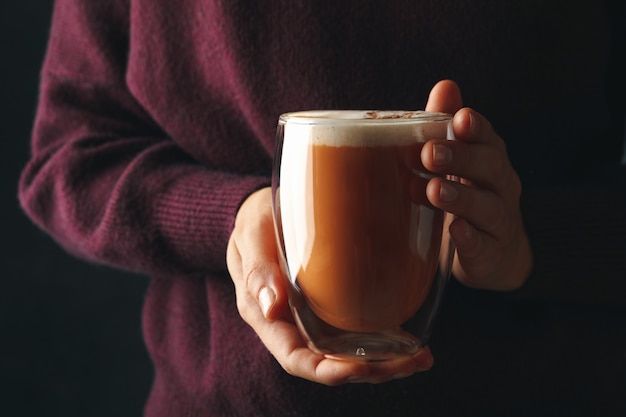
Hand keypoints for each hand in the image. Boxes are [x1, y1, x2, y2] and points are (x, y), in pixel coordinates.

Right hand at [226, 187, 433, 384]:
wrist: (267, 210)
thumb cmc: (255, 223)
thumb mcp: (251, 237)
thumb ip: (257, 270)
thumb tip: (270, 307)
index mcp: (268, 317)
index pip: (295, 358)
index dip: (326, 370)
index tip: (358, 370)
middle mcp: (294, 325)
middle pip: (329, 362)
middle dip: (369, 371)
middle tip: (408, 364)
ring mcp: (316, 317)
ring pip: (349, 352)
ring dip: (384, 361)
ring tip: (420, 358)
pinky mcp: (334, 303)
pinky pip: (359, 328)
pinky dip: (387, 339)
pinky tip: (414, 341)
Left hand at [422, 80, 532, 290]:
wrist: (495, 255)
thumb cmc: (468, 197)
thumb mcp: (458, 162)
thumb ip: (448, 126)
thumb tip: (445, 86)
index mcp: (490, 159)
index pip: (488, 138)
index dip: (476, 128)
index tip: (459, 118)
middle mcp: (501, 186)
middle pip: (490, 167)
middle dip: (461, 157)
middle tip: (430, 153)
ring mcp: (499, 221)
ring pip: (487, 206)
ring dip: (460, 197)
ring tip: (433, 190)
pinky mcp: (489, 254)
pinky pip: (483, 245)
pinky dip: (470, 239)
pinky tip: (455, 232)